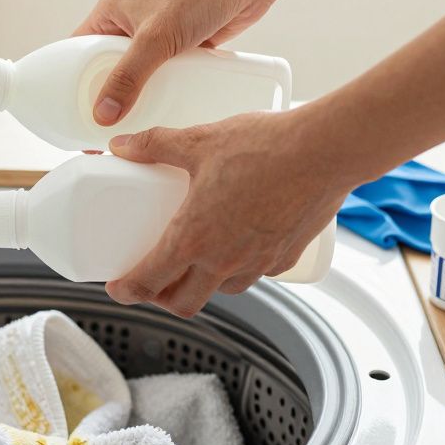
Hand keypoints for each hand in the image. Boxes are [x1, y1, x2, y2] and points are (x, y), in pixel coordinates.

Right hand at [73, 0, 274, 126]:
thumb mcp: (155, 39)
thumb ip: (128, 77)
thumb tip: (103, 114)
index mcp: (110, 13)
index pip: (78, 51)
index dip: (72, 82)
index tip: (72, 114)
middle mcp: (129, 24)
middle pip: (106, 68)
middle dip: (106, 97)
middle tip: (103, 128)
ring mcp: (155, 35)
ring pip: (137, 75)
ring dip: (137, 97)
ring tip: (132, 127)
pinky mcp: (180, 46)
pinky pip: (162, 76)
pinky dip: (162, 92)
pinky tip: (163, 112)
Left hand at [104, 110, 351, 316]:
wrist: (326, 150)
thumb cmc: (265, 146)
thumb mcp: (198, 140)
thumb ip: (155, 144)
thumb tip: (122, 145)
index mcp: (194, 238)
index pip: (150, 282)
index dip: (127, 290)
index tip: (118, 289)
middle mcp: (224, 261)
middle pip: (184, 304)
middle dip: (161, 298)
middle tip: (152, 281)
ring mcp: (257, 263)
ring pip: (221, 291)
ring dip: (202, 285)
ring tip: (194, 262)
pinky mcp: (285, 258)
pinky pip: (256, 275)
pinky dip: (240, 269)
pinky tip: (238, 246)